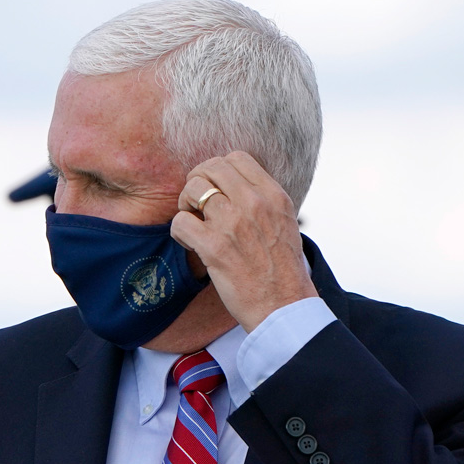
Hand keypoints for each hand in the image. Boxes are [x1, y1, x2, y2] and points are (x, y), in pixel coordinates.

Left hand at [167, 152, 316, 331]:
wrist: (283, 305)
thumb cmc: (281, 269)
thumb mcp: (284, 222)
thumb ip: (263, 201)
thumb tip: (235, 187)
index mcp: (273, 195)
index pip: (236, 158)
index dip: (217, 171)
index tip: (215, 190)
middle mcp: (254, 203)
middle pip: (210, 168)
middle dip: (197, 183)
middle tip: (196, 205)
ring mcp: (233, 224)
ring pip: (193, 189)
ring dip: (185, 205)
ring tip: (193, 224)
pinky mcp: (215, 248)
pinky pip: (180, 222)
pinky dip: (179, 232)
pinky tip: (190, 244)